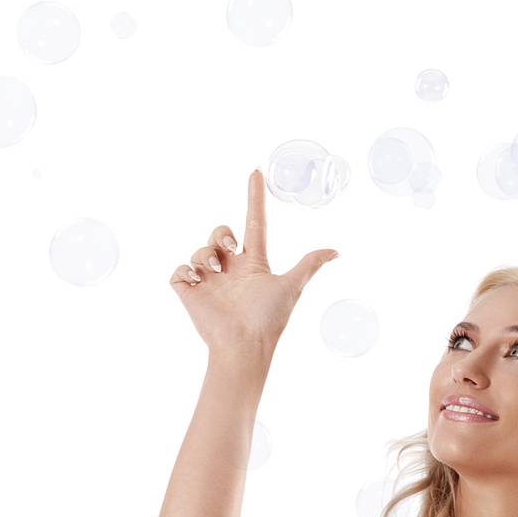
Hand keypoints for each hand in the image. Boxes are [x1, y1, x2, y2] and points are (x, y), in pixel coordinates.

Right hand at [168, 168, 338, 355]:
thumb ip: (309, 265)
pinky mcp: (190, 292)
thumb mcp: (291, 286)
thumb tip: (337, 251)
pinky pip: (180, 271)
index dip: (255, 198)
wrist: (243, 345)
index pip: (254, 223)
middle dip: (222, 233)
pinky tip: (197, 282)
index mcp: (253, 264)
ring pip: (200, 250)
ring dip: (206, 256)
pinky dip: (186, 272)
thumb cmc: (268, 319)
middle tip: (230, 248)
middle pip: (220, 232)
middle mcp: (231, 270)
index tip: (256, 171)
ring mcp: (209, 281)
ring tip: (215, 275)